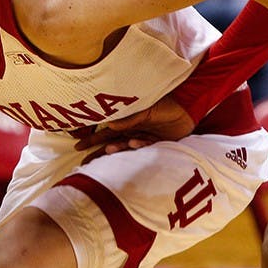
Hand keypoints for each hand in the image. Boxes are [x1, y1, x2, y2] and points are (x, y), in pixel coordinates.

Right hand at [73, 95, 194, 158]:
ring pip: (126, 147)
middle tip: (85, 164)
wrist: (189, 106)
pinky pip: (145, 148)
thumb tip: (110, 124)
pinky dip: (139, 145)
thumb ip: (130, 117)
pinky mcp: (157, 145)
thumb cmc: (166, 103)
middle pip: (112, 144)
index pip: (106, 132)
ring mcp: (144, 138)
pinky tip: (135, 142)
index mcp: (128, 122)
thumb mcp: (146, 108)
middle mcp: (133, 131)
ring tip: (109, 150)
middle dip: (98, 154)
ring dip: (118, 149)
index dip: (92, 140)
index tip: (78, 148)